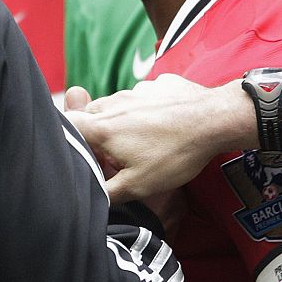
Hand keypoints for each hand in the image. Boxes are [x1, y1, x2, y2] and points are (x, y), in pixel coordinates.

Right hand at [64, 75, 247, 202]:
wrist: (217, 120)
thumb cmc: (176, 153)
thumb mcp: (139, 185)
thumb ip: (108, 192)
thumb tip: (90, 196)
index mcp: (103, 127)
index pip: (65, 123)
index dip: (64, 136)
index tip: (76, 149)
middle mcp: (114, 104)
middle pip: (89, 112)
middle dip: (92, 129)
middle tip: (109, 150)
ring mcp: (137, 90)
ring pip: (115, 104)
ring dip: (118, 119)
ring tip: (141, 138)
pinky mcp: (158, 85)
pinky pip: (141, 96)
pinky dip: (144, 108)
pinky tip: (162, 123)